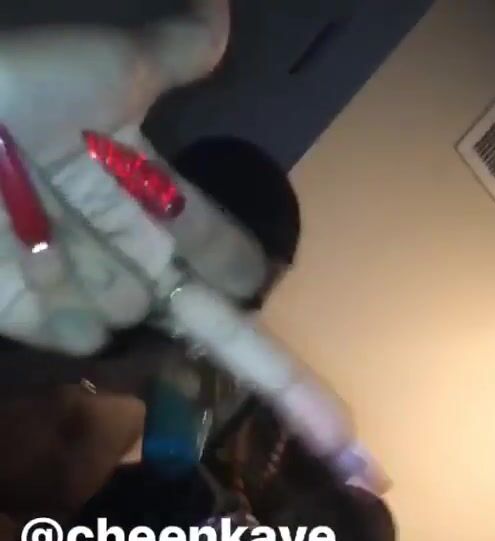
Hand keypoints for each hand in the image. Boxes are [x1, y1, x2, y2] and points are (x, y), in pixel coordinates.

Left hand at [0, 3, 265, 353]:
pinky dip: (72, 326)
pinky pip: (71, 340)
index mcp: (132, 180)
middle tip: (126, 244)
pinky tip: (54, 292)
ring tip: (62, 244)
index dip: (228, 254)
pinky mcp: (18, 307)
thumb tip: (223, 9)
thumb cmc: (21, 91)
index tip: (257, 280)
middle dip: (161, 277)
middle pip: (163, 283)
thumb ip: (173, 52)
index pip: (201, 229)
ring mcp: (64, 273)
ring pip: (121, 311)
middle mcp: (106, 233)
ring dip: (108, 291)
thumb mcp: (109, 66)